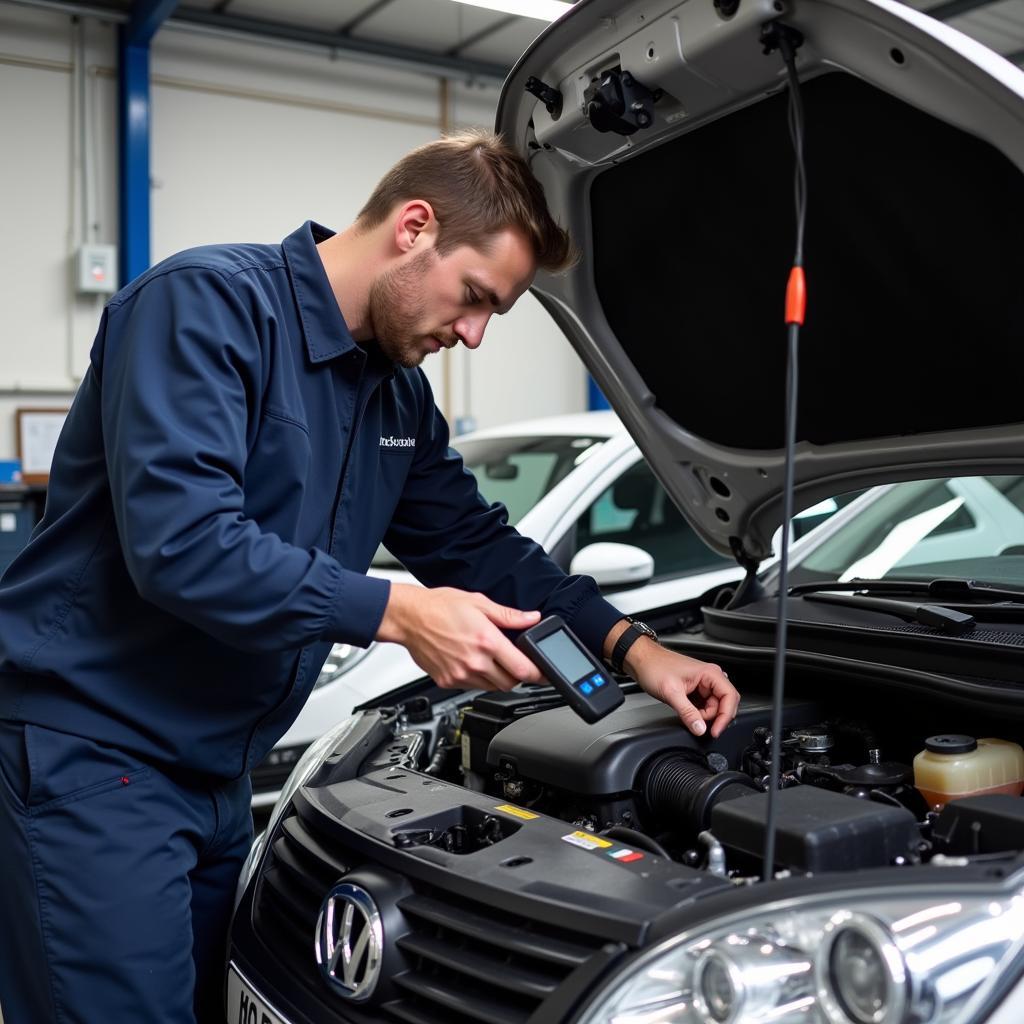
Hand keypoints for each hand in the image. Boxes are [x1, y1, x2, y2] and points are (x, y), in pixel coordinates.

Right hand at [376, 583, 542, 690]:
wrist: (409, 617)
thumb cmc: (440, 606)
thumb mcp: (479, 603)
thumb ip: (509, 615)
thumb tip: (532, 618)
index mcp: (487, 641)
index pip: (523, 669)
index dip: (538, 674)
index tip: (544, 673)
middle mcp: (475, 661)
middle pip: (510, 683)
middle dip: (517, 674)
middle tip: (514, 661)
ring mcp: (460, 674)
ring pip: (492, 688)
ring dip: (499, 678)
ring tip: (491, 659)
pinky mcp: (448, 681)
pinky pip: (473, 687)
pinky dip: (479, 679)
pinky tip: (473, 662)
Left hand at [625, 638, 738, 737]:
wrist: (641, 660)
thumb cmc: (654, 666)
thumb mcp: (671, 692)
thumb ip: (688, 713)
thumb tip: (700, 728)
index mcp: (710, 673)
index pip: (730, 697)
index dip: (725, 716)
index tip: (716, 730)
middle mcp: (709, 677)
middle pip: (724, 704)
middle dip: (713, 717)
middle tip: (698, 724)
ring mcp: (703, 684)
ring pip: (714, 707)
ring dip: (704, 716)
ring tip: (687, 715)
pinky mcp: (696, 690)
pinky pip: (704, 706)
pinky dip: (698, 713)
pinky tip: (687, 712)